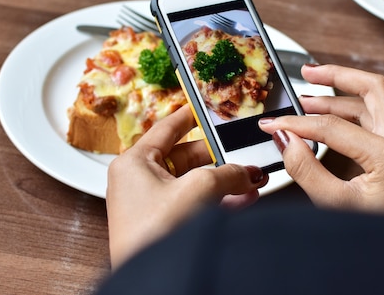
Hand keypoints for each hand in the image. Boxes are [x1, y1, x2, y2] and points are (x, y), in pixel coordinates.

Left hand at [106, 105, 268, 267]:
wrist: (155, 280)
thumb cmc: (154, 233)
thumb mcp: (199, 189)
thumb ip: (228, 174)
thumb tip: (249, 172)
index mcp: (134, 162)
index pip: (166, 128)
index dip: (188, 116)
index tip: (201, 107)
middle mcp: (138, 181)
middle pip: (186, 158)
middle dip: (219, 159)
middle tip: (242, 156)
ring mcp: (151, 205)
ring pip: (193, 183)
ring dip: (222, 182)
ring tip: (249, 179)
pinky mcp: (163, 225)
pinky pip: (194, 204)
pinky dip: (217, 200)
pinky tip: (242, 199)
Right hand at [259, 64, 383, 212]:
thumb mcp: (337, 205)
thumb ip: (306, 169)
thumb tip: (286, 140)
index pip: (333, 126)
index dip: (297, 123)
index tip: (273, 124)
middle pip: (372, 88)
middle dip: (336, 76)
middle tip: (307, 71)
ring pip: (376, 101)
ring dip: (342, 94)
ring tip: (309, 97)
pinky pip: (380, 117)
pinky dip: (353, 110)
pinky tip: (332, 115)